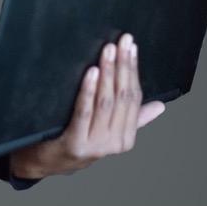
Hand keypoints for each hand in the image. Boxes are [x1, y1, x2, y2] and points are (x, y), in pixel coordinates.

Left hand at [9, 32, 165, 179]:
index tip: (131, 47)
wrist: (47, 163)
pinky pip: (84, 111)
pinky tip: (91, 72)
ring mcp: (95, 145)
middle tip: (122, 42)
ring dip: (108, 73)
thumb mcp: (107, 132)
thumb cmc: (77, 140)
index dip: (133, 70)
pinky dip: (88, 90)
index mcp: (126, 138)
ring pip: (106, 102)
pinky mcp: (75, 143)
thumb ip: (134, 119)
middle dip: (123, 66)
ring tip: (108, 51)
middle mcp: (115, 143)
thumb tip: (159, 106)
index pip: (134, 98)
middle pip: (122, 97)